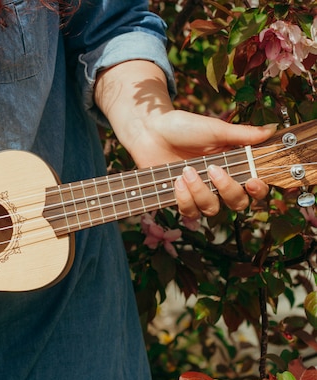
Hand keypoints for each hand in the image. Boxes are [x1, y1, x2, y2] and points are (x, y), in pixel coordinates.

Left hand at [95, 60, 274, 218]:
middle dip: (227, 189)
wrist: (149, 131)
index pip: (254, 187)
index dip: (258, 190)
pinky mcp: (179, 200)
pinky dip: (184, 199)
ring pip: (212, 209)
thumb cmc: (182, 127)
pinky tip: (177, 181)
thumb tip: (271, 130)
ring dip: (201, 192)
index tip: (252, 181)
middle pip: (238, 204)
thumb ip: (242, 134)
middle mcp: (219, 183)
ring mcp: (199, 194)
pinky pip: (189, 212)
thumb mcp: (214, 129)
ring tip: (186, 171)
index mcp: (233, 165)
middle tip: (212, 169)